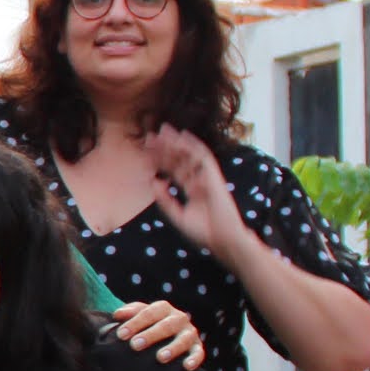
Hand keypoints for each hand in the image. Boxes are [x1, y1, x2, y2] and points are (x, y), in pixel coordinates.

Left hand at [110, 297, 204, 370]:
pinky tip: (186, 367)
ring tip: (160, 358)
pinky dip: (194, 359)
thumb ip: (129, 312)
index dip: (134, 323)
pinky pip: (198, 353)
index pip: (148, 313)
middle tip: (135, 345)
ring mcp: (189, 333)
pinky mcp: (197, 347)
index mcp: (163, 308)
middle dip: (150, 335)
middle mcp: (179, 318)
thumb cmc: (148, 325)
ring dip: (172, 348)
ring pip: (183, 339)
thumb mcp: (140, 315)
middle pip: (165, 325)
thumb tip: (117, 314)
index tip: (120, 335)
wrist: (169, 334)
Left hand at [144, 124, 248, 260]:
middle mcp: (199, 181)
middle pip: (179, 160)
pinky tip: (183, 136)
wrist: (222, 240)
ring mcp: (207, 178)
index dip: (160, 161)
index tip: (147, 151)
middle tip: (150, 135)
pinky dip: (193, 146)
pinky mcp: (214, 177)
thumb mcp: (178, 215)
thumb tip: (153, 182)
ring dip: (176, 142)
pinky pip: (203, 158)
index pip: (174, 171)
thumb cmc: (203, 232)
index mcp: (192, 189)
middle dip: (166, 147)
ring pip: (189, 156)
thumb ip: (165, 200)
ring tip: (163, 130)